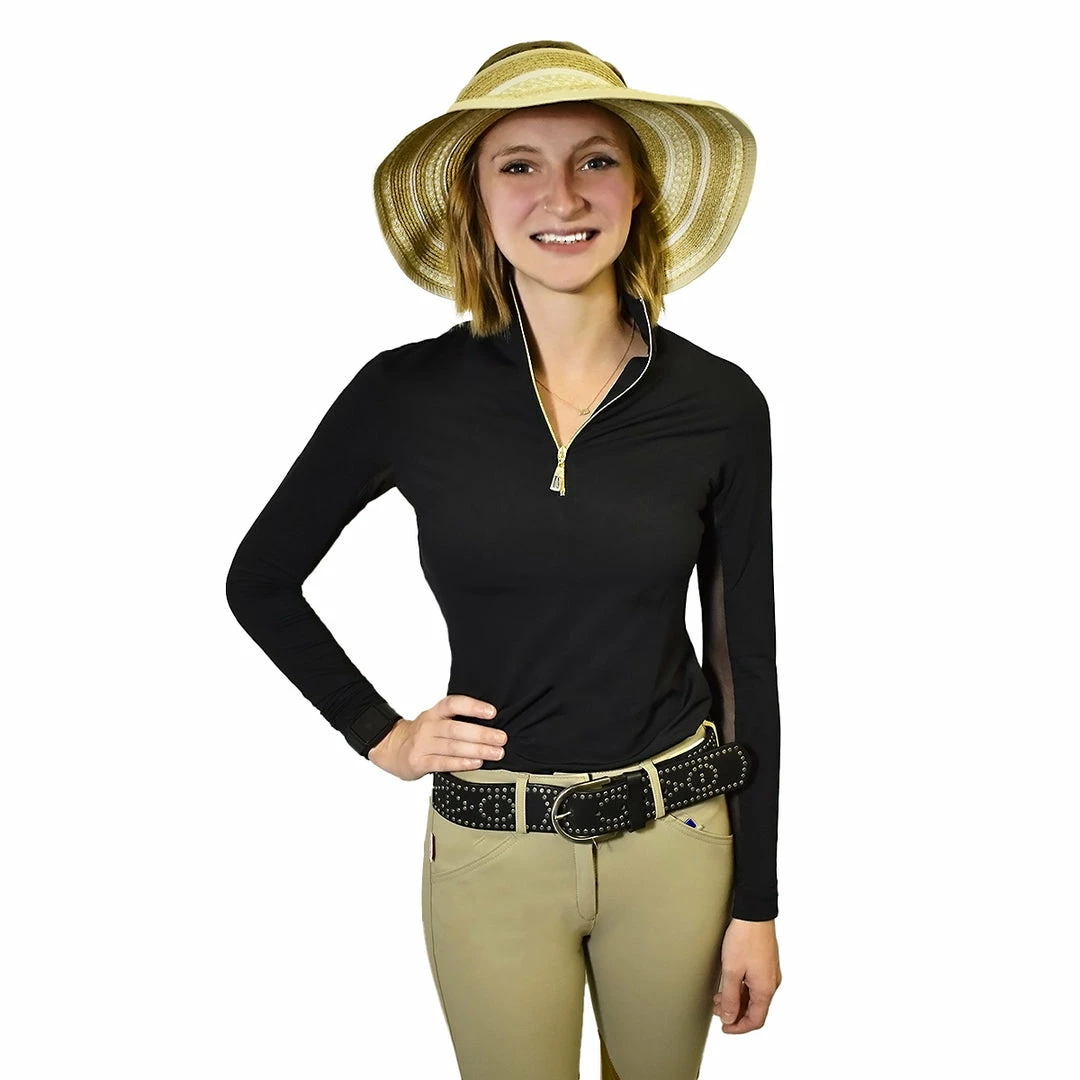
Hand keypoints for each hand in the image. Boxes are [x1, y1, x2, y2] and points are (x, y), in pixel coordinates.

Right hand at [368, 694, 507, 780]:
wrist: (392, 748)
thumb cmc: (423, 735)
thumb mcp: (436, 720)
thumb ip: (456, 720)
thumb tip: (492, 724)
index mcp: (435, 712)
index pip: (454, 704)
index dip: (473, 706)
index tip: (492, 712)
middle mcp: (428, 726)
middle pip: (456, 728)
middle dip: (482, 734)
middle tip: (501, 738)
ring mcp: (422, 744)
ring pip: (452, 746)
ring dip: (477, 750)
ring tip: (496, 752)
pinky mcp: (418, 762)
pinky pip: (442, 762)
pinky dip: (460, 763)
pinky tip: (475, 763)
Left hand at [713, 918, 781, 1032]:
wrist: (754, 913)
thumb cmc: (744, 939)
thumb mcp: (732, 971)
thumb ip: (730, 998)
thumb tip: (729, 1018)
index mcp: (766, 989)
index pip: (756, 1020)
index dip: (739, 1028)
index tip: (725, 1027)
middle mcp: (771, 983)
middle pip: (755, 1009)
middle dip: (735, 1012)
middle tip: (717, 1010)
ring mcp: (770, 973)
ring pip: (754, 996)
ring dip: (737, 1000)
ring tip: (719, 997)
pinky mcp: (766, 963)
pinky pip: (755, 984)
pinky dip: (742, 989)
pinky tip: (729, 984)